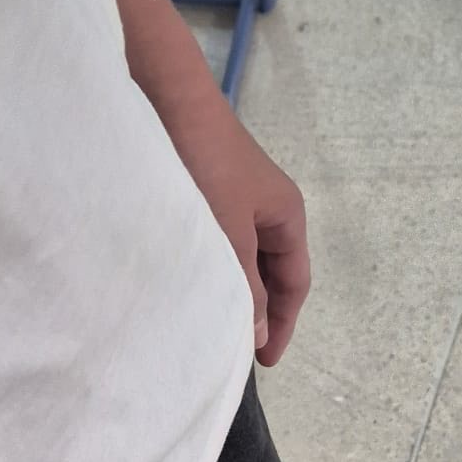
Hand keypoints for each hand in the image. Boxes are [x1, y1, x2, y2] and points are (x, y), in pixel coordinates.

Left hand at [170, 103, 309, 366]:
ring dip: (229, 290)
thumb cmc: (206, 164)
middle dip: (257, 311)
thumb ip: (244, 285)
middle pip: (270, 273)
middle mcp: (266, 209)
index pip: (295, 283)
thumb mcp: (230, 233)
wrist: (167, 100)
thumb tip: (258, 333)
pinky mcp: (203, 191)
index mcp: (286, 216)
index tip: (264, 361)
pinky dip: (208, 268)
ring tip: (208, 324)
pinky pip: (215, 243)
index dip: (283, 324)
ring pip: (239, 259)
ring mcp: (234, 199)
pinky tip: (186, 284)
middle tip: (233, 351)